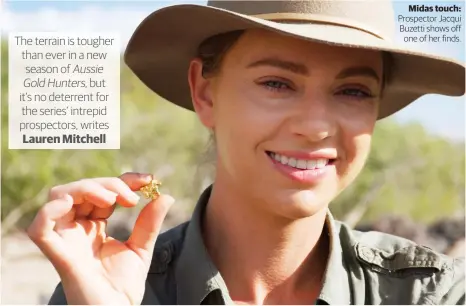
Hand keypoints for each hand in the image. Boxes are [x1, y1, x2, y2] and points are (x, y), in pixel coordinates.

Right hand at [27, 172, 173, 304]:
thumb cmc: (123, 286)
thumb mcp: (141, 248)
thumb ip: (150, 222)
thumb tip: (166, 196)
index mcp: (94, 226)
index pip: (103, 192)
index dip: (122, 181)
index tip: (148, 180)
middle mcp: (77, 228)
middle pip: (81, 189)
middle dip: (108, 184)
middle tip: (132, 198)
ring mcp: (66, 239)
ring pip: (60, 197)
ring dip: (86, 189)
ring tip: (112, 200)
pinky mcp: (58, 254)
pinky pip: (40, 228)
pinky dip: (51, 210)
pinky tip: (72, 203)